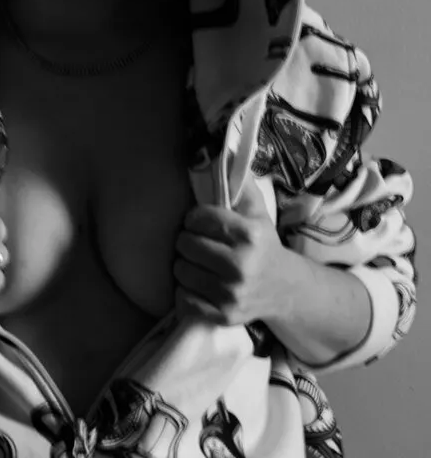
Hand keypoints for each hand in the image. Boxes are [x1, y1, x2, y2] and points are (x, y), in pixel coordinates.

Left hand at [173, 179, 285, 326]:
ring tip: (197, 262)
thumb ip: (241, 183)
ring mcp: (231, 294)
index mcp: (248, 235)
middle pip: (185, 244)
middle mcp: (240, 265)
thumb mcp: (258, 212)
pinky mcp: (223, 316)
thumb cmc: (263, 244)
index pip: (199, 218)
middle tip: (196, 242)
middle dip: (187, 240)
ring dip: (184, 264)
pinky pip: (184, 301)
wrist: (285, 290)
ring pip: (181, 271)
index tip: (199, 222)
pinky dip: (184, 291)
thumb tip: (227, 151)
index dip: (194, 218)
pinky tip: (197, 284)